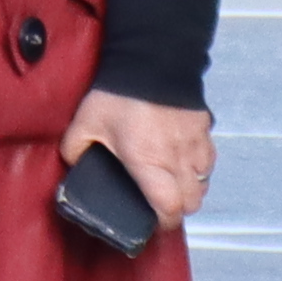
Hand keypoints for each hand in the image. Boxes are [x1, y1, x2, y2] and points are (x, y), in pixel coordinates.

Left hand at [62, 89, 214, 232]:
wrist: (152, 56)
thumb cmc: (120, 93)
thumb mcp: (86, 122)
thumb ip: (75, 148)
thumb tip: (73, 163)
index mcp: (149, 163)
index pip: (169, 209)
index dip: (163, 224)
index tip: (152, 224)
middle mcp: (177, 158)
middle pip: (192, 202)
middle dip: (178, 210)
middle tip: (161, 206)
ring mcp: (195, 143)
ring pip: (203, 182)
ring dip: (190, 189)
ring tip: (172, 184)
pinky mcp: (204, 128)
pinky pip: (208, 159)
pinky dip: (199, 167)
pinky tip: (183, 160)